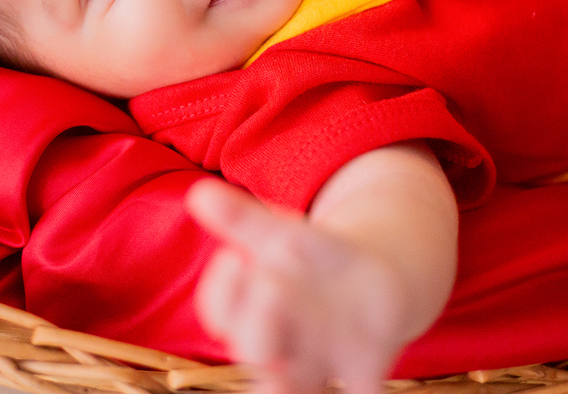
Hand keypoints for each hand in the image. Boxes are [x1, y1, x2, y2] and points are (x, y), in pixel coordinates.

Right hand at [186, 178, 409, 393]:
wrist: (369, 278)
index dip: (222, 291)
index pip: (221, 310)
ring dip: (287, 384)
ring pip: (296, 387)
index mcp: (252, 311)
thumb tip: (199, 193)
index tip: (235, 257)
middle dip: (256, 330)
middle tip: (271, 292)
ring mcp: (320, 362)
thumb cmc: (310, 258)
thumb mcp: (280, 232)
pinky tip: (363, 390)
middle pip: (254, 350)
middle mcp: (279, 346)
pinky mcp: (364, 371)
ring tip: (282, 379)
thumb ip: (242, 219)